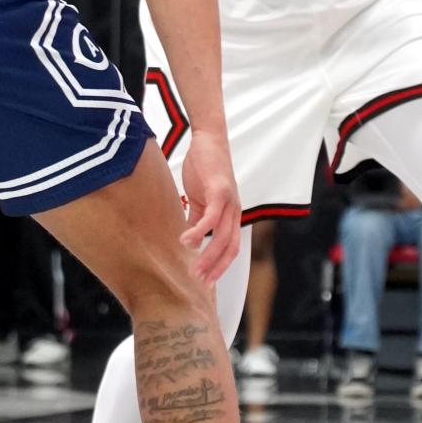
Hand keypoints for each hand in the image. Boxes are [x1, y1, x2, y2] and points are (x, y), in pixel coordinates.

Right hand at [180, 129, 240, 285]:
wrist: (208, 140)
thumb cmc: (204, 169)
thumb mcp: (200, 199)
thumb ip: (197, 219)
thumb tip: (189, 240)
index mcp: (231, 215)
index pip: (231, 248)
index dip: (221, 266)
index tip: (207, 282)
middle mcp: (234, 211)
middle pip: (229, 247)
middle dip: (215, 267)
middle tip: (198, 281)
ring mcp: (229, 201)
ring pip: (222, 236)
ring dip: (207, 255)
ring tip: (192, 266)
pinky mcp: (220, 190)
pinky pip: (211, 217)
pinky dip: (199, 231)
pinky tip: (186, 240)